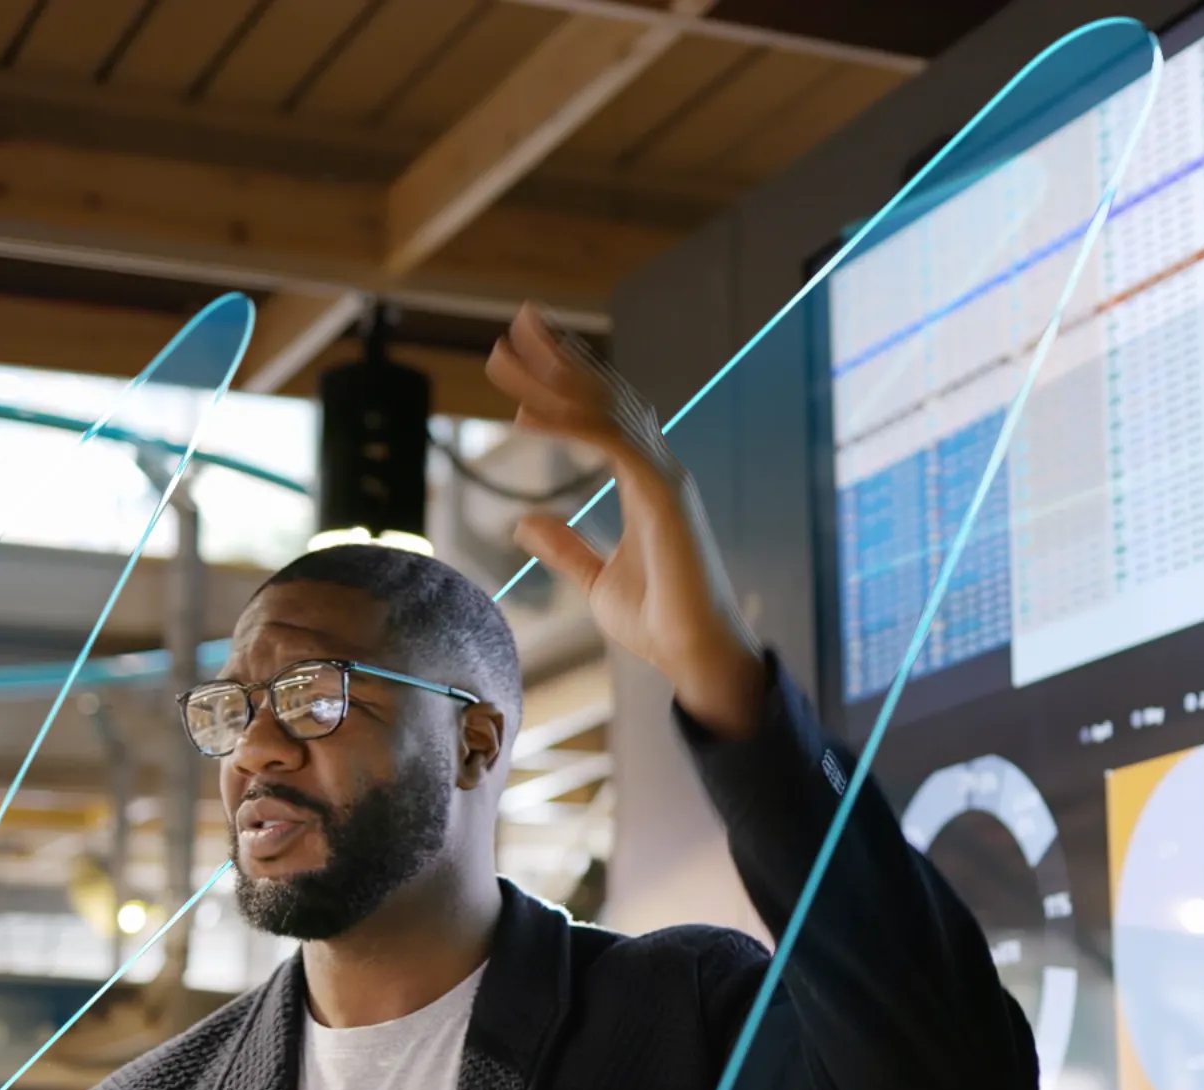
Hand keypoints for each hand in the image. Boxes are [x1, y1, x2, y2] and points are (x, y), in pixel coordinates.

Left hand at [488, 305, 766, 738]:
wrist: (697, 657)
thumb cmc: (662, 624)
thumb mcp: (598, 583)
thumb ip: (566, 548)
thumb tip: (526, 523)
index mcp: (645, 483)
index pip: (603, 414)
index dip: (566, 378)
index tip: (524, 354)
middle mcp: (658, 469)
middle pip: (604, 395)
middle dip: (559, 356)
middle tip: (517, 320)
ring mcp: (664, 478)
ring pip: (604, 409)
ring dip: (551, 377)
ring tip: (506, 351)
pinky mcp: (662, 497)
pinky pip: (608, 445)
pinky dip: (564, 425)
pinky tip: (521, 415)